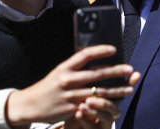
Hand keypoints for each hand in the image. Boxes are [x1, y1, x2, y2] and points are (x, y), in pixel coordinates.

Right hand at [5, 45, 137, 126]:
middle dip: (115, 71)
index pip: (85, 55)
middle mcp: (67, 80)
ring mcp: (70, 95)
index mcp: (64, 68)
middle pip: (96, 73)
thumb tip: (93, 62)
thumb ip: (74, 69)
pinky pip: (92, 106)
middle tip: (129, 69)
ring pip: (98, 92)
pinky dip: (105, 105)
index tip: (113, 49)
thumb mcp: (58, 73)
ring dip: (116, 90)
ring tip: (129, 88)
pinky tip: (115, 104)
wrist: (31, 105)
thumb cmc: (47, 88)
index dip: (100, 51)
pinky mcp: (72, 109)